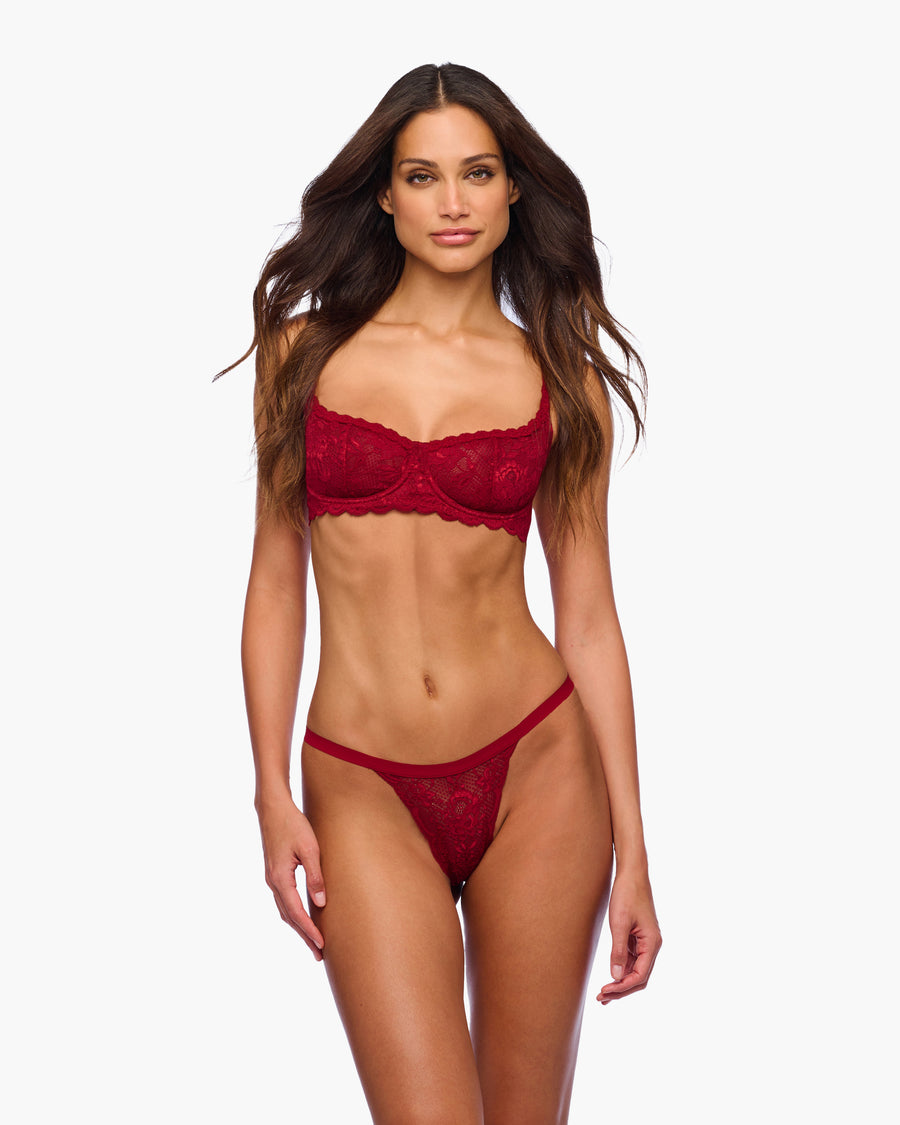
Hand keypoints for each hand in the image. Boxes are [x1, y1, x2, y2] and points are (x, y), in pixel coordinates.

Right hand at [257, 797, 326, 960]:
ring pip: (285, 910)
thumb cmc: (293, 824)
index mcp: (280, 878)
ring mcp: (272, 878)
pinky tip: (303, 916)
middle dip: (304, 936)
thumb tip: (321, 903)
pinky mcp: (274, 873)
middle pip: (289, 916)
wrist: (272, 808)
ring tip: (313, 940)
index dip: (309, 930)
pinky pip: (284, 900)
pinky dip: (293, 913)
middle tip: (319, 954)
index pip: (296, 912)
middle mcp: (273, 882)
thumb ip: (315, 876)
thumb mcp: (309, 848)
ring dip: (298, 926)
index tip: (322, 945)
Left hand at [597, 870, 660, 1003]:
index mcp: (652, 943)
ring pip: (635, 969)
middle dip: (622, 989)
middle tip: (601, 999)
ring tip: (603, 994)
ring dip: (621, 982)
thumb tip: (616, 976)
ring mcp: (645, 941)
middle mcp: (652, 945)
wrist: (631, 873)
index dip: (623, 987)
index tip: (605, 991)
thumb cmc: (627, 894)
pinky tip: (610, 975)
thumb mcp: (619, 922)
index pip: (640, 975)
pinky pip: (632, 958)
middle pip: (639, 976)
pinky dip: (621, 969)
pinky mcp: (638, 936)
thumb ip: (618, 950)